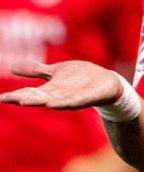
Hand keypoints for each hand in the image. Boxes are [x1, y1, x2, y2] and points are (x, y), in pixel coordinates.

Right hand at [0, 60, 121, 108]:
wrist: (106, 82)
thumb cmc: (79, 78)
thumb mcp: (55, 72)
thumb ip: (36, 71)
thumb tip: (11, 66)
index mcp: (50, 90)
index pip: (29, 93)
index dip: (15, 95)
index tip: (1, 98)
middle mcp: (59, 96)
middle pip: (40, 98)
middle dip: (26, 99)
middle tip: (12, 99)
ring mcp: (73, 97)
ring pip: (56, 101)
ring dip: (43, 102)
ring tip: (27, 102)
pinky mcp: (89, 97)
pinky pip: (77, 101)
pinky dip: (66, 102)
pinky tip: (55, 104)